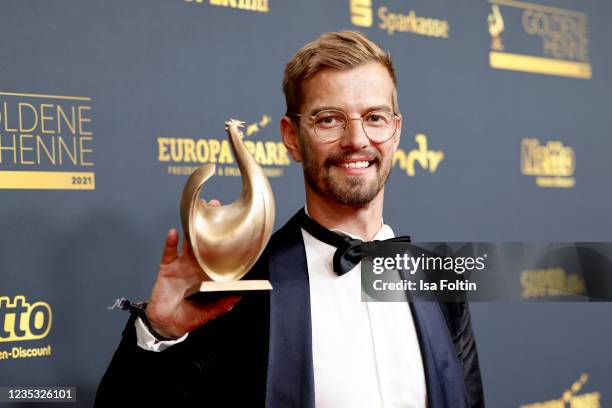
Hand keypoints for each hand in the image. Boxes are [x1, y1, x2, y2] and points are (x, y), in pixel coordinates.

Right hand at [145, 199, 240, 338]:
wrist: (164, 324)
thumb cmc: (187, 318)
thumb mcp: (207, 314)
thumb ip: (221, 305)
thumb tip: (238, 297)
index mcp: (209, 276)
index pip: (219, 257)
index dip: (225, 243)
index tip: (234, 229)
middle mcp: (197, 267)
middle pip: (204, 243)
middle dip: (209, 226)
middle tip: (216, 207)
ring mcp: (182, 265)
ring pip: (187, 242)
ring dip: (191, 228)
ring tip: (195, 214)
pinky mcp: (167, 267)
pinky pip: (168, 252)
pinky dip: (170, 242)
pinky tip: (174, 233)